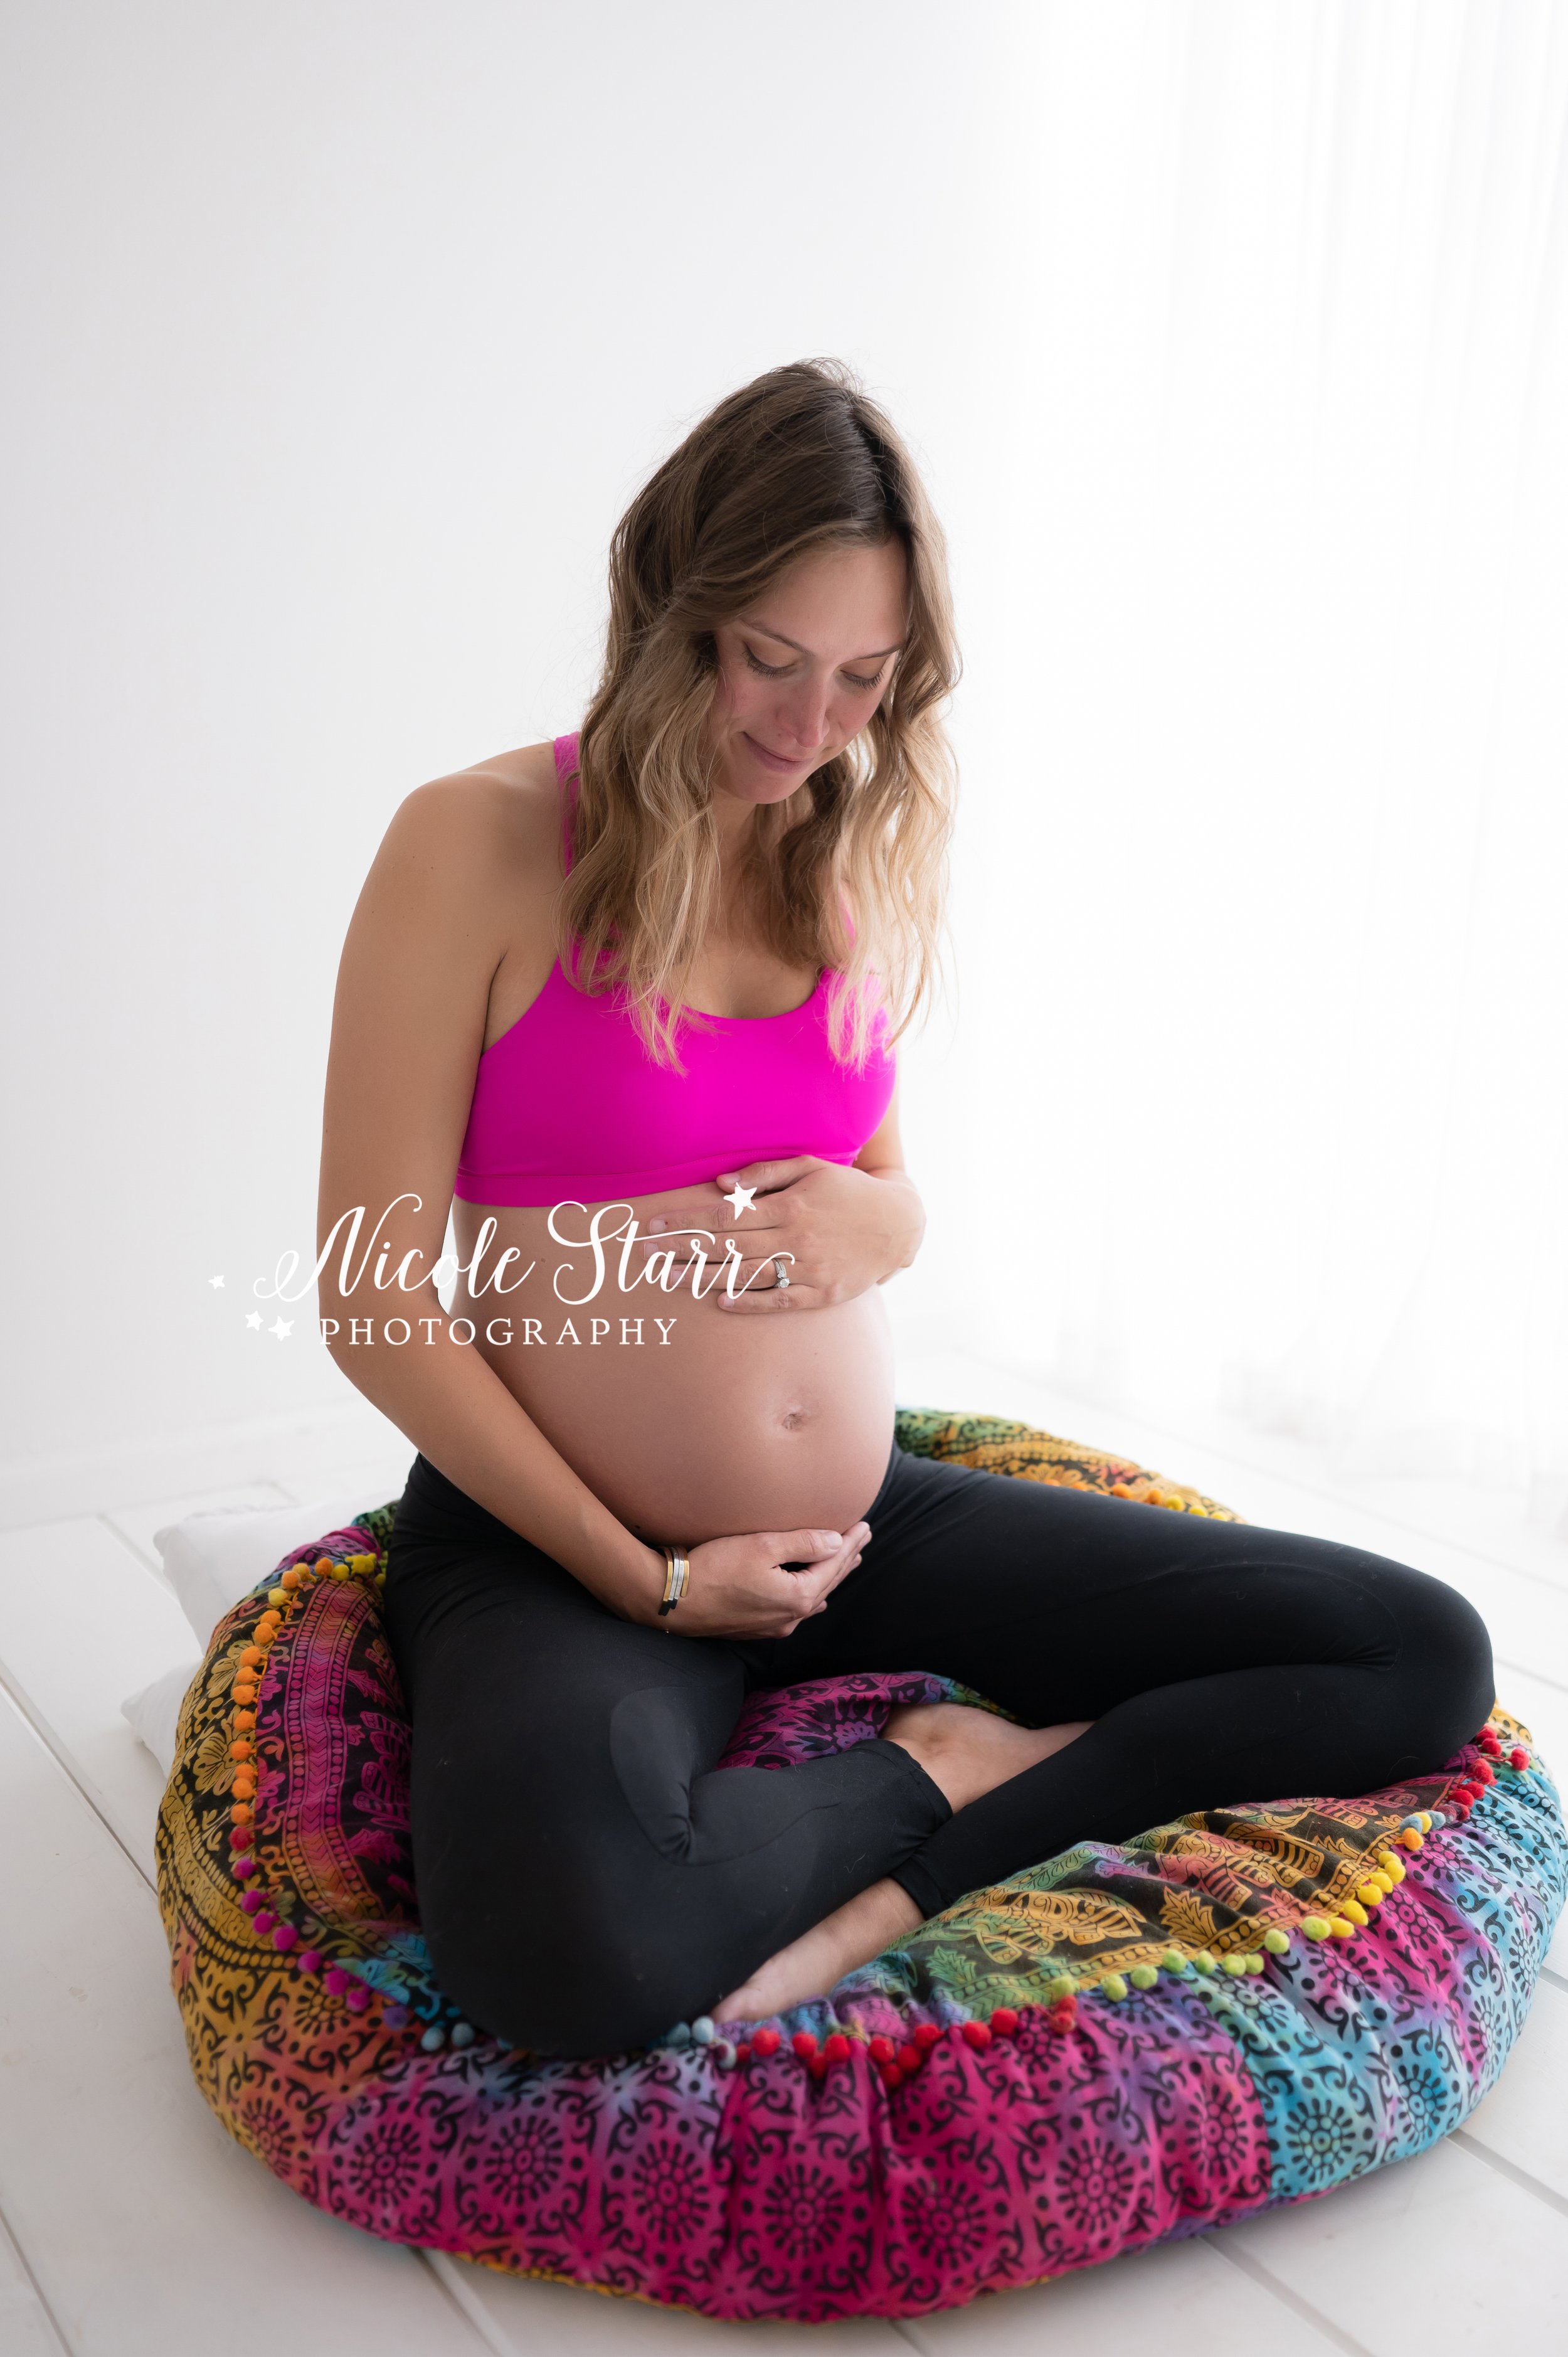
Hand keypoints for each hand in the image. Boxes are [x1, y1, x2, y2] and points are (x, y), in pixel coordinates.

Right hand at [628, 1520, 869, 1638]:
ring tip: (846, 1562)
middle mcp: (791, 1616)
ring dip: (830, 1576)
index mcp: (798, 1596)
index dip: (850, 1543)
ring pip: (813, 1597)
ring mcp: (774, 1626)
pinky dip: (811, 1595)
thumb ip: (803, 1543)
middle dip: (846, 1559)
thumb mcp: (761, 1546)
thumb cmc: (714, 1568)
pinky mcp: (756, 1628)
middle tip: (863, 1539)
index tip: (865, 1526)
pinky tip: (815, 1599)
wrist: (673, 1601)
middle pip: (827, 1582)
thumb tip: (836, 1542)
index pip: (833, 1564)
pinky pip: (795, 1610)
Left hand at [636, 1158, 923, 1311]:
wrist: (900, 1224)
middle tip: (646, 1254)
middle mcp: (797, 1240)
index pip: (726, 1216)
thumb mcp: (812, 1169)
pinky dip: (750, 1303)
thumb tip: (721, 1185)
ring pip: (747, 1276)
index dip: (687, 1222)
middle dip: (683, 1249)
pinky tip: (720, 1302)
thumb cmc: (848, 1190)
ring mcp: (811, 1270)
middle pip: (728, 1247)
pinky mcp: (823, 1294)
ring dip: (704, 1278)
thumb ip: (766, 1176)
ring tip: (669, 1279)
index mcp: (791, 1207)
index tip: (655, 1225)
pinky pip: (780, 1300)